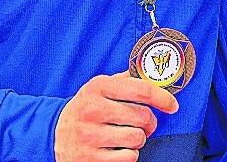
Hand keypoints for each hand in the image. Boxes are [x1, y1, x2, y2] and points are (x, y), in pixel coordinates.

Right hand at [54, 72, 178, 161]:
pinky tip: (116, 148)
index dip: (163, 98)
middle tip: (143, 124)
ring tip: (125, 135)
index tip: (172, 105)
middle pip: (143, 117)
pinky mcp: (90, 159)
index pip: (141, 90)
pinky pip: (129, 157)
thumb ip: (126, 80)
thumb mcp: (100, 87)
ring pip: (138, 138)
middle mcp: (92, 110)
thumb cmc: (87, 107)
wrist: (54, 133)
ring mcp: (89, 136)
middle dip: (149, 122)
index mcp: (98, 87)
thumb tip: (154, 73)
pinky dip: (129, 154)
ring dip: (138, 139)